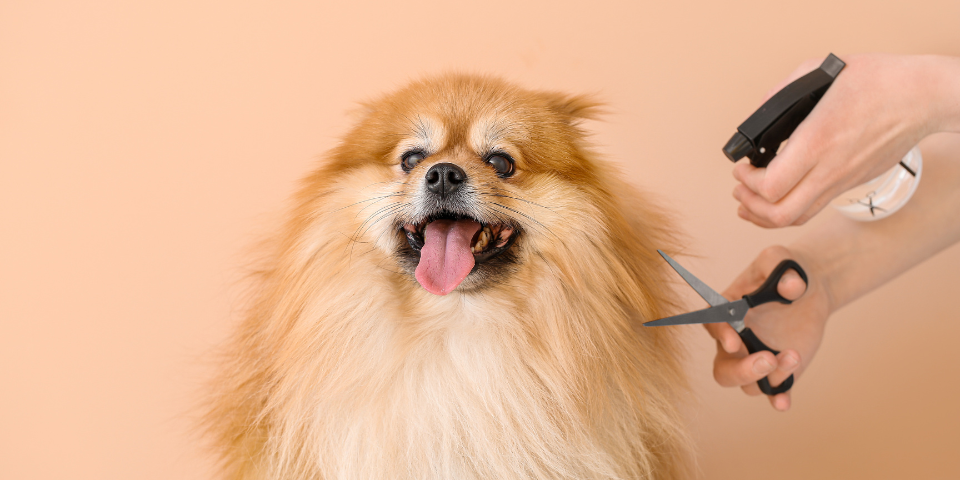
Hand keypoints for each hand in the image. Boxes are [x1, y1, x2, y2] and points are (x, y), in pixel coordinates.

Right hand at [704, 246, 830, 410]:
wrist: (809, 287)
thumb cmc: (785, 269)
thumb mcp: (781, 258)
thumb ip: (781, 267)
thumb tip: (791, 288)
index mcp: (727, 311)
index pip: (713, 326)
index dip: (720, 335)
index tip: (735, 341)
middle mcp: (736, 341)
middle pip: (723, 370)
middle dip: (741, 371)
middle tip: (767, 359)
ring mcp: (756, 359)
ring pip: (750, 384)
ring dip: (771, 376)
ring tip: (794, 355)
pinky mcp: (778, 370)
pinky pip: (773, 391)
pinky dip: (777, 398)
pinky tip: (784, 402)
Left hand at [733, 54, 959, 227]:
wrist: (923, 97)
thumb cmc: (879, 81)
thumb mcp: (822, 72)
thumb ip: (783, 92)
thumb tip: (760, 112)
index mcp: (818, 141)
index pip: (772, 186)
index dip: (747, 182)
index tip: (740, 167)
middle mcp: (829, 169)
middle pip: (780, 213)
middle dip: (750, 205)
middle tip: (739, 188)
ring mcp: (842, 180)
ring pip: (797, 218)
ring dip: (765, 215)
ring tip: (749, 202)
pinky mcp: (851, 183)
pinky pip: (814, 208)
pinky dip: (789, 211)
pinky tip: (778, 200)